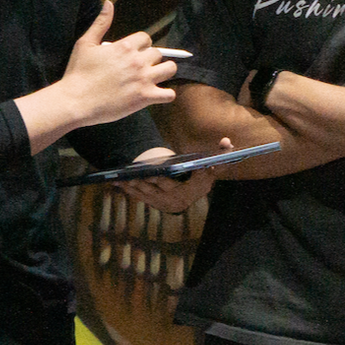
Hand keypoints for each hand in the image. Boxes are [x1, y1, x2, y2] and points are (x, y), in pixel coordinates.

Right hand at [59, 1, 177, 125]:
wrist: (76, 101)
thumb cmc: (78, 73)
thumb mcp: (85, 43)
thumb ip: (100, 23)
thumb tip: (108, 3)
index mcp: (125, 47)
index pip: (146, 38)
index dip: (141, 45)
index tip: (135, 53)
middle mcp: (137, 61)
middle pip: (158, 53)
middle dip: (151, 59)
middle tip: (141, 68)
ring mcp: (143, 80)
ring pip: (170, 69)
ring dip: (164, 72)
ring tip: (154, 78)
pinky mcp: (145, 98)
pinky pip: (169, 94)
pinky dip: (165, 95)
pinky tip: (156, 95)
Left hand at [116, 141, 230, 211]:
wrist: (191, 193)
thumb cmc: (200, 175)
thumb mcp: (210, 166)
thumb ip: (221, 153)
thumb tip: (228, 140)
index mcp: (194, 189)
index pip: (178, 182)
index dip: (166, 178)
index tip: (153, 173)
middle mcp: (180, 199)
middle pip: (160, 188)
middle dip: (146, 181)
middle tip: (133, 173)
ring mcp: (166, 203)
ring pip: (148, 193)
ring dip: (134, 185)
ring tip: (121, 177)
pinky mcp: (155, 204)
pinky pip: (140, 196)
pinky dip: (128, 189)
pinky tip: (117, 182)